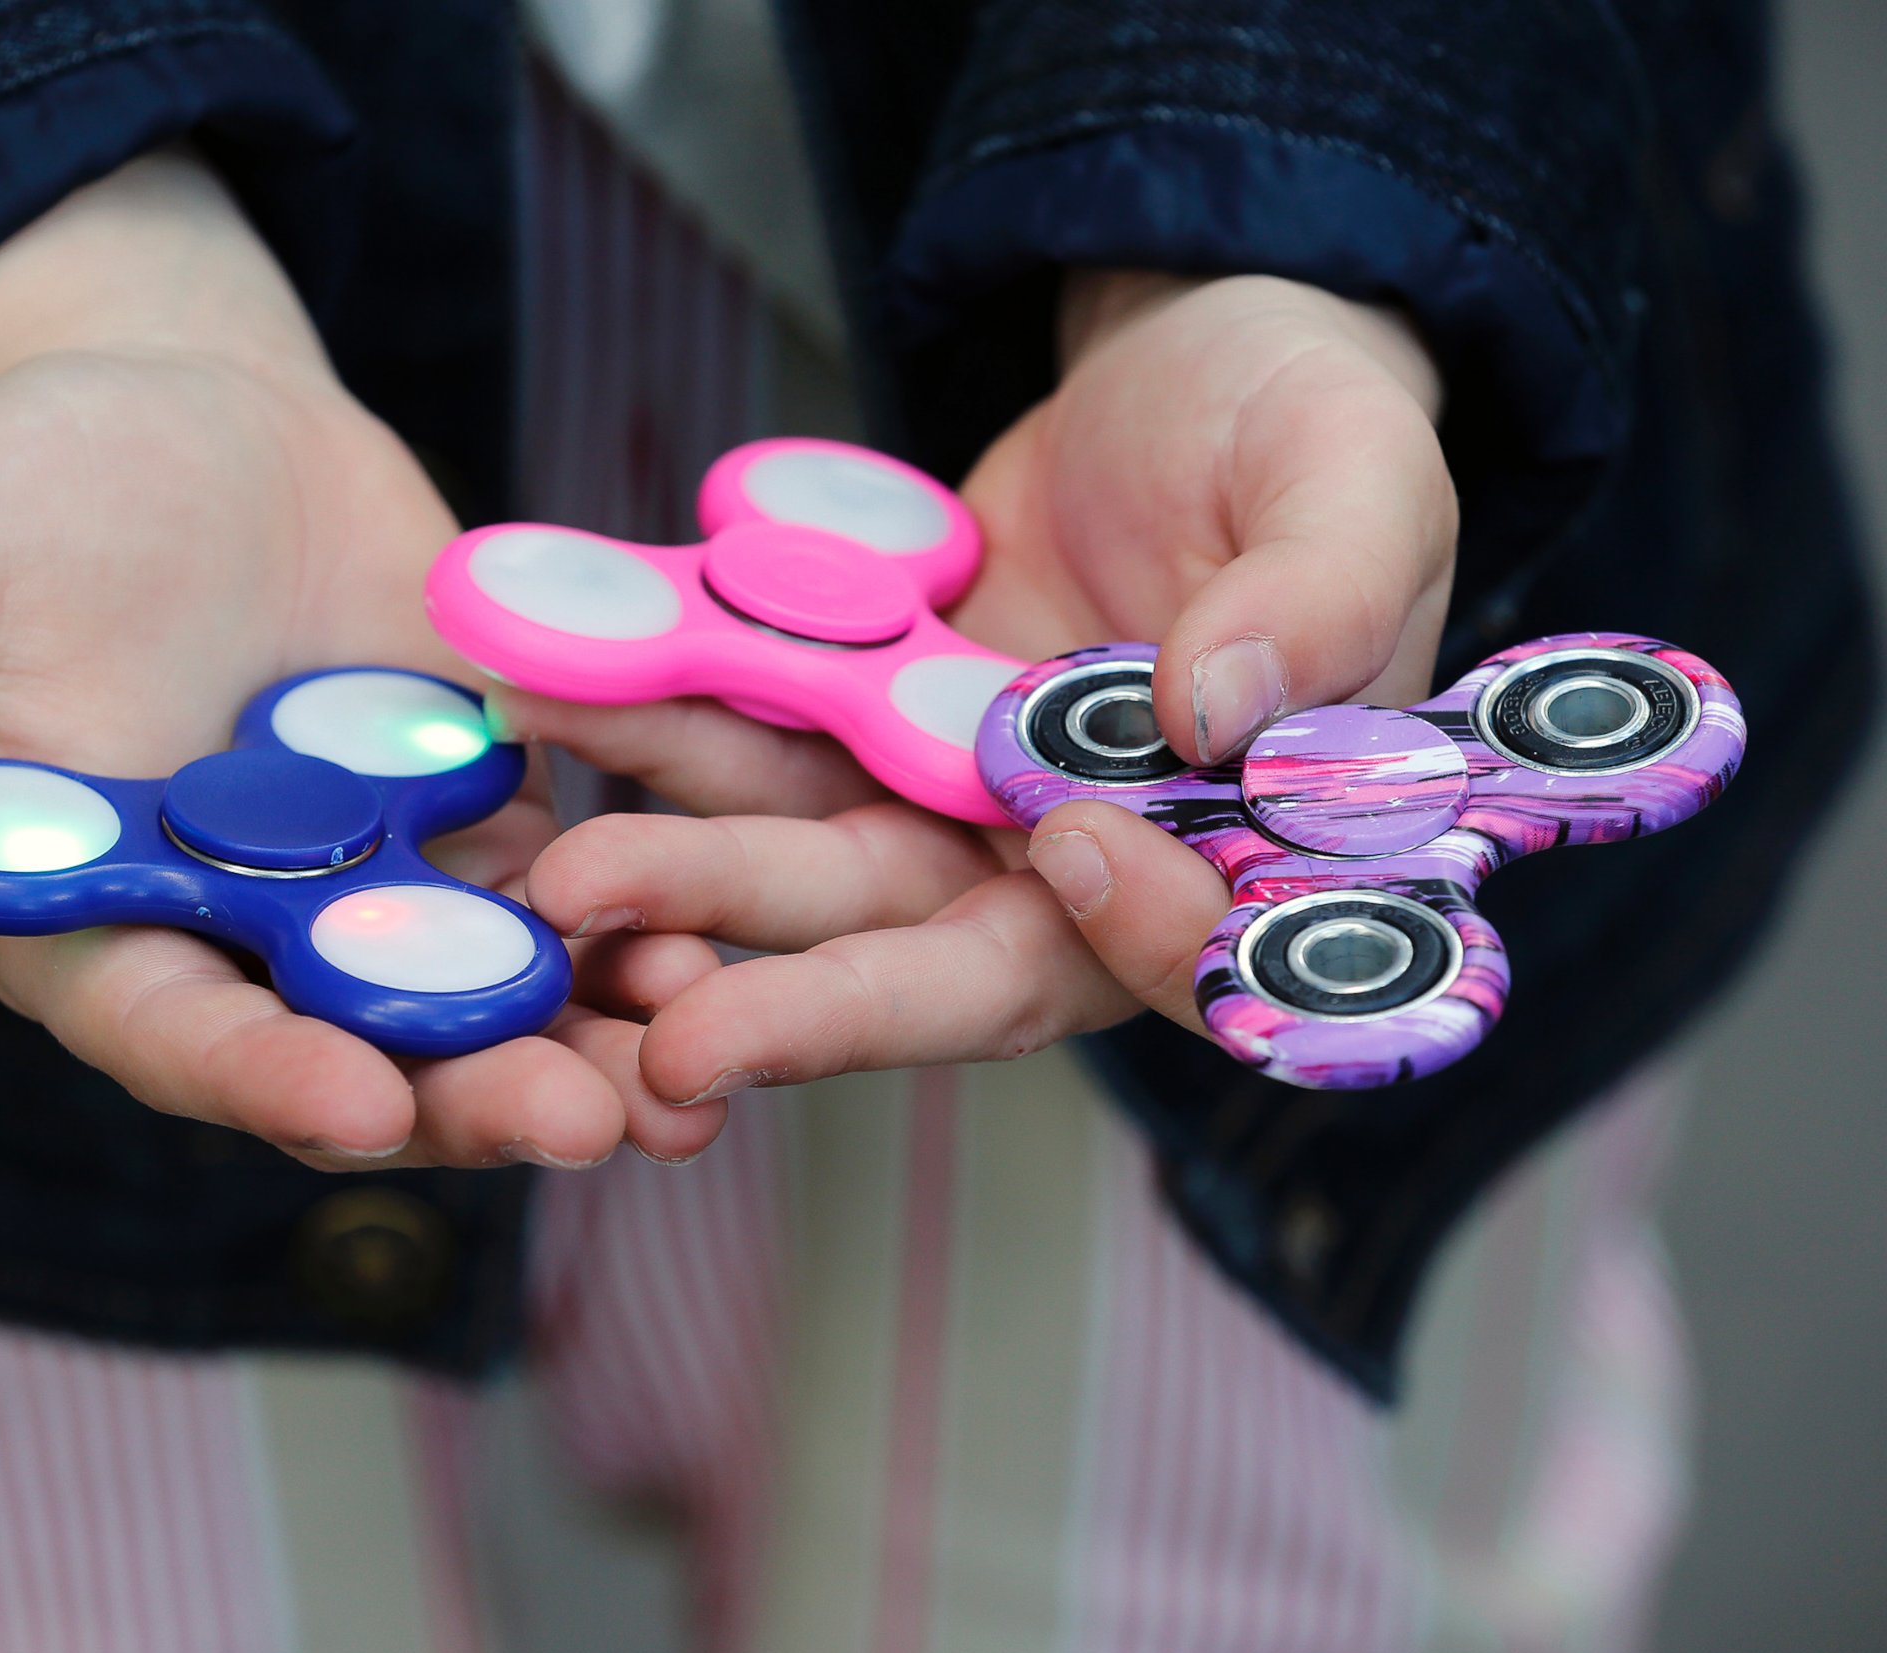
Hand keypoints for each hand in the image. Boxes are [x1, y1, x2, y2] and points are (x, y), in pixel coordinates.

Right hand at [0, 153, 723, 1170]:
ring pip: (476, 988)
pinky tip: (736, 937)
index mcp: (90, 910)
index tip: (349, 1105)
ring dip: (580, 1034)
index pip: (161, 1026)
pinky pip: (561, 878)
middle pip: (350, 1040)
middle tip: (580, 1128)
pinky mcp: (468, 807)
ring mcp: (363, 880)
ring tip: (690, 1074)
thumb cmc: (15, 481)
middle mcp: (235, 930)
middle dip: (462, 1088)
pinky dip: (638, 911)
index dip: (247, 1073)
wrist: (165, 412)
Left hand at [501, 271, 1454, 1109]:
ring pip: (813, 873)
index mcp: (1233, 855)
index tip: (1069, 842)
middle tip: (676, 1026)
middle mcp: (1073, 871)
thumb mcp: (1361, 475)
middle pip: (944, 961)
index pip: (1185, 945)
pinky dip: (654, 733)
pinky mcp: (852, 733)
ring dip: (692, 877)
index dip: (1129, 925)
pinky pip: (748, 746)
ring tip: (566, 878)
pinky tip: (553, 714)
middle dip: (811, 996)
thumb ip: (1325, 591)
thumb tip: (1224, 706)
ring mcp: (946, 810)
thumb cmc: (1309, 425)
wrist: (1179, 364)